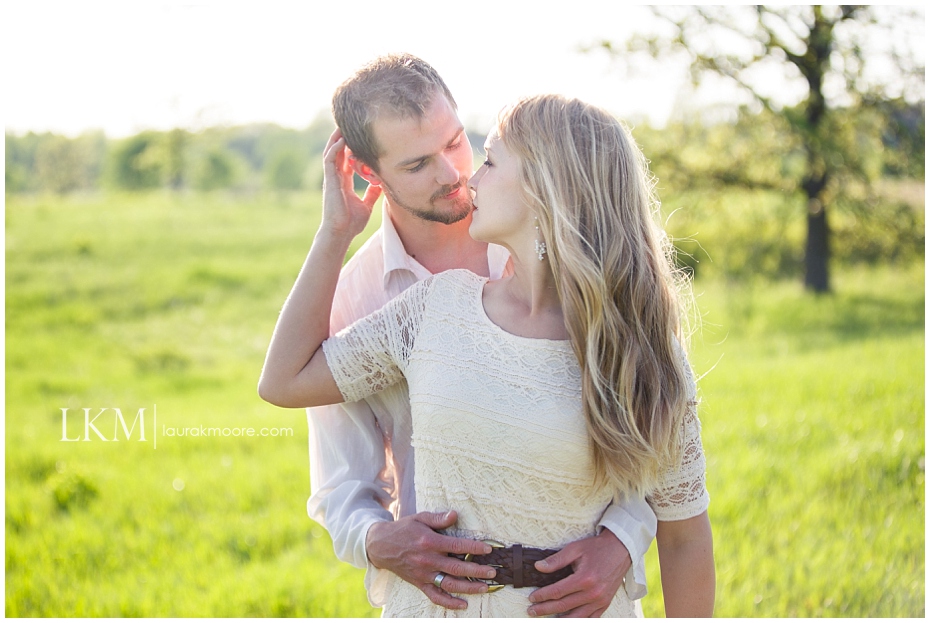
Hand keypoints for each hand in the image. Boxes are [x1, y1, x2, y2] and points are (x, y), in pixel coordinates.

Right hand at [321, 129, 381, 238]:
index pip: (345, 160)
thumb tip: (382, 185)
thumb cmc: (352, 223)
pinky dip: (335, 148)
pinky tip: (343, 139)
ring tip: (343, 125)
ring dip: (336, 138)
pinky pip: (330, 159)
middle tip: (351, 125)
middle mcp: (336, 178)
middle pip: (337, 152)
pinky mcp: (329, 180)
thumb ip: (372, 193)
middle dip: (342, 138)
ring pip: (331, 152)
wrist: (341, 232)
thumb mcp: (367, 205)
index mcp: (343, 183)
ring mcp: (331, 178)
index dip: (350, 148)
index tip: (359, 137)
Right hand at [366, 510, 498, 609]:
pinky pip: (435, 596)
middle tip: (493, 572)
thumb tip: (455, 514)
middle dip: (477, 571)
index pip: (457, 545)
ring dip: (469, 588)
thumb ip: (438, 518)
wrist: (380, 546)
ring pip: (449, 584)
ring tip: (485, 587)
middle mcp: (428, 560)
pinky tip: (463, 604)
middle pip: (457, 567)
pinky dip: (449, 603)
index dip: (474, 547)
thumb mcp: (420, 518)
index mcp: (429, 542)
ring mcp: (424, 574)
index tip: (488, 549)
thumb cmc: (403, 529)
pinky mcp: (419, 583)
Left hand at [527, 528, 630, 617]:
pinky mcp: (605, 604)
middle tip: (531, 611)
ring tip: (546, 618)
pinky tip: (567, 619)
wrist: (620, 550)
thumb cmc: (597, 548)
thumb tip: (538, 566)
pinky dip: (577, 620)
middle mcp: (593, 593)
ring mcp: (600, 601)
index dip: (542, 596)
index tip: (532, 598)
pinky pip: (590, 618)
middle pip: (563, 606)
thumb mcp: (575, 549)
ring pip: (576, 616)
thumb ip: (556, 560)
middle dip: (545, 609)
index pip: (558, 591)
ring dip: (559, 619)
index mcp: (584, 578)